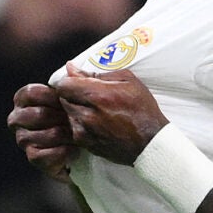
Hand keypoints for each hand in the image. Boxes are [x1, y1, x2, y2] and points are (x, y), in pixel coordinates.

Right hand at [8, 83, 79, 182]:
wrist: (86, 146)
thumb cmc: (78, 115)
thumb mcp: (77, 97)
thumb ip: (74, 82)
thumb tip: (71, 66)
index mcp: (25, 100)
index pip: (29, 93)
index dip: (49, 97)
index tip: (66, 100)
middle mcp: (19, 119)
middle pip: (30, 116)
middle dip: (55, 118)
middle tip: (73, 119)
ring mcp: (24, 139)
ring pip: (34, 137)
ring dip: (59, 136)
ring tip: (76, 135)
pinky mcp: (34, 158)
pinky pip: (38, 156)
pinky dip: (59, 153)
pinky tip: (74, 150)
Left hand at [54, 63, 168, 165]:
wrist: (150, 142)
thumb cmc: (142, 109)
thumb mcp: (127, 80)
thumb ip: (97, 73)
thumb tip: (72, 68)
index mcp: (97, 95)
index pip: (63, 84)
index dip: (69, 80)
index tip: (77, 80)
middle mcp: (87, 114)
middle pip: (63, 99)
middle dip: (72, 93)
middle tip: (89, 94)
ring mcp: (84, 131)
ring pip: (68, 113)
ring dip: (77, 108)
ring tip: (96, 109)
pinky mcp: (85, 144)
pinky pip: (74, 128)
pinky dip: (81, 122)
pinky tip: (98, 122)